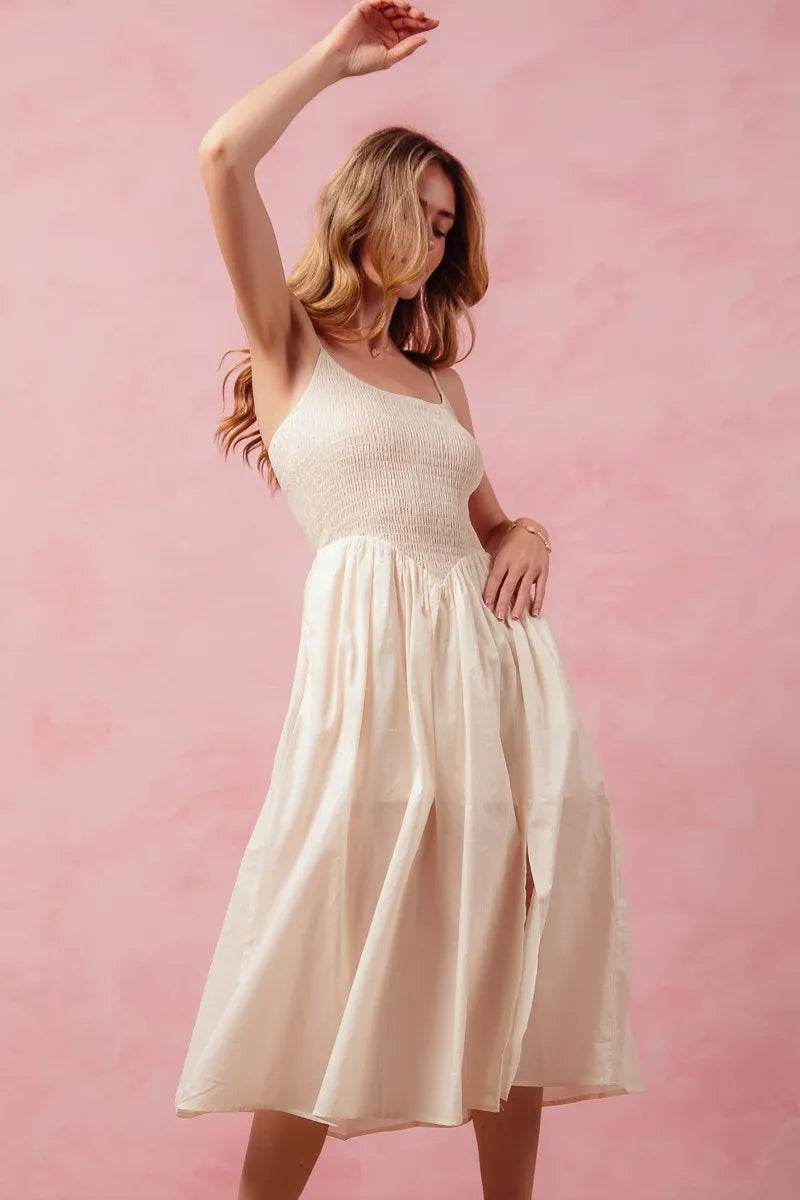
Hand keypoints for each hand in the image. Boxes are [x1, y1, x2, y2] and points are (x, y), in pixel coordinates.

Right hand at [321, 1, 438, 77]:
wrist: (340, 59)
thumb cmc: (362, 62)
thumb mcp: (389, 57)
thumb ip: (406, 48)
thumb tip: (424, 39)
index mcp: (391, 38)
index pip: (410, 28)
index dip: (423, 25)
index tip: (435, 24)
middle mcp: (384, 25)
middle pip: (405, 16)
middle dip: (416, 16)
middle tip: (424, 18)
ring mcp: (375, 15)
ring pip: (394, 6)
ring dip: (405, 7)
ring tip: (413, 11)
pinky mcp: (365, 7)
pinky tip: (401, 3)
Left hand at [483, 523, 549, 620]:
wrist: (531, 530)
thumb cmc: (510, 543)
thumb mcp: (499, 552)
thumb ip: (497, 570)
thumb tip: (491, 592)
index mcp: (504, 559)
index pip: (495, 578)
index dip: (491, 592)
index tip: (487, 604)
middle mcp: (519, 563)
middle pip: (509, 587)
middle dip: (503, 603)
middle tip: (499, 617)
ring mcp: (532, 567)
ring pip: (524, 590)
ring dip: (519, 605)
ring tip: (514, 618)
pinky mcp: (543, 571)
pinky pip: (540, 589)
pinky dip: (538, 601)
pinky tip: (534, 613)